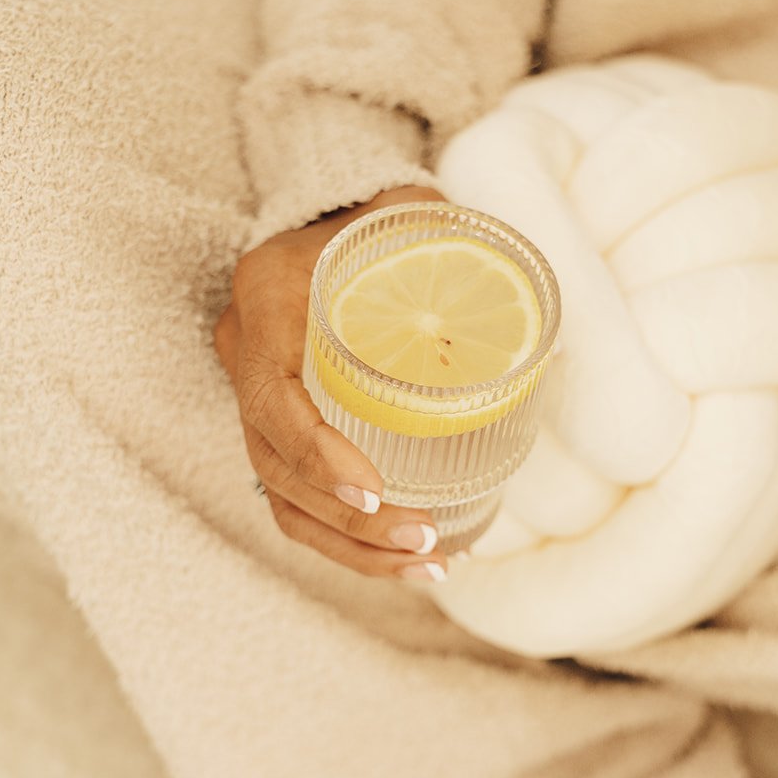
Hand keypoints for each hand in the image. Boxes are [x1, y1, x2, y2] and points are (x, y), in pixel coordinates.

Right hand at [214, 184, 453, 579]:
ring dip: (351, 547)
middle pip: (274, 465)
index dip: (316, 453)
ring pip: (281, 497)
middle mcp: (245, 351)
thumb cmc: (375, 216)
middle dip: (348, 518)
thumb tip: (532, 310)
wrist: (330, 215)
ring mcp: (255, 395)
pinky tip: (405, 563)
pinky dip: (346, 541)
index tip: (374, 490)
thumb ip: (449, 244)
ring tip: (428, 564)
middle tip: (423, 536)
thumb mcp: (407, 214)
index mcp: (264, 300)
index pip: (268, 397)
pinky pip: (294, 500)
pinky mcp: (277, 427)